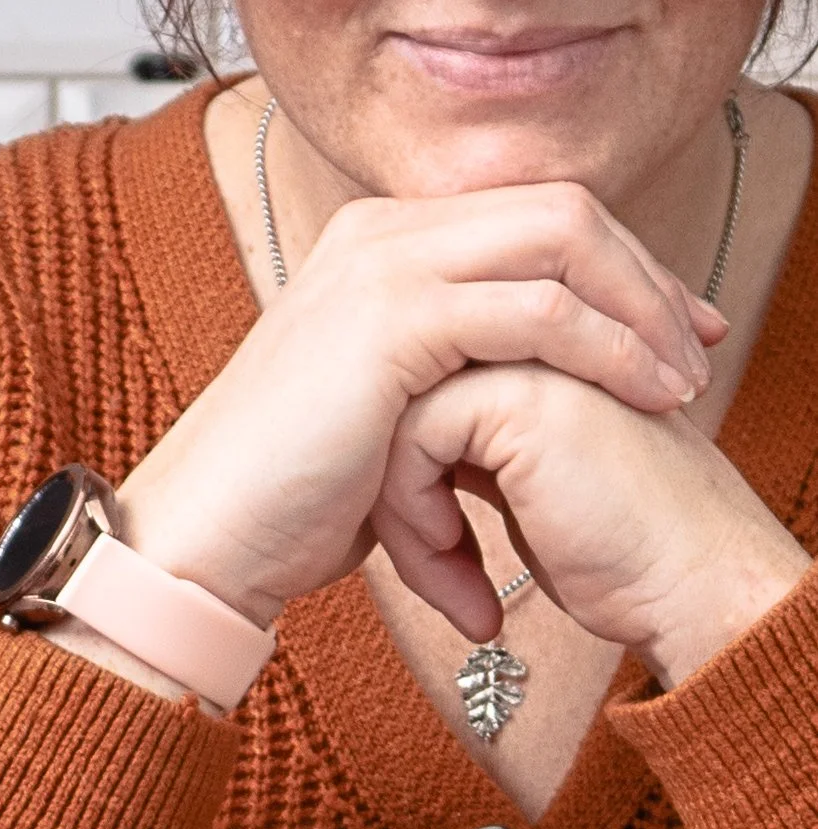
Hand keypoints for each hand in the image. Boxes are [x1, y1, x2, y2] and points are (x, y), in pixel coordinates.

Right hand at [107, 184, 724, 629]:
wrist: (202, 544)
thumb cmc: (279, 512)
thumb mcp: (379, 424)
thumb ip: (444, 384)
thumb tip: (513, 404)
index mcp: (371, 248)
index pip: (525, 220)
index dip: (613, 268)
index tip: (668, 330)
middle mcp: (377, 235)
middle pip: (560, 212)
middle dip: (645, 277)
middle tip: (699, 344)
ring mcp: (382, 267)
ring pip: (563, 243)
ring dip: (640, 308)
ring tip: (681, 380)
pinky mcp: (392, 320)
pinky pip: (538, 311)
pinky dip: (604, 347)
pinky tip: (638, 392)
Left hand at [373, 364, 809, 686]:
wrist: (687, 578)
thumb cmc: (612, 554)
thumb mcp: (520, 493)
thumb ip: (464, 458)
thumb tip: (382, 464)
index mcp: (533, 359)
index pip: (414, 408)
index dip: (407, 492)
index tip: (436, 560)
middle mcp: (531, 344)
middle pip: (397, 414)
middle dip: (397, 507)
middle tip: (432, 574)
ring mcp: (531, 357)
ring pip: (395, 427)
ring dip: (403, 520)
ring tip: (445, 579)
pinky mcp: (520, 392)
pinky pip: (411, 441)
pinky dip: (413, 514)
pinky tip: (455, 555)